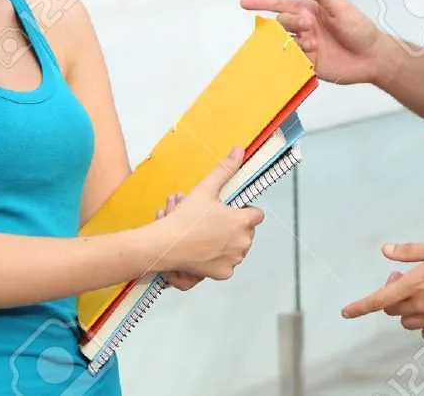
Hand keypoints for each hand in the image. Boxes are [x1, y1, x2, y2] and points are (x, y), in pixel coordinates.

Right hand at [156, 147, 263, 280]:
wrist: (165, 245)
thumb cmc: (185, 218)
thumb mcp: (205, 189)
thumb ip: (225, 170)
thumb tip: (240, 150)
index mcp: (242, 221)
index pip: (257, 214)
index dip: (244, 210)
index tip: (229, 209)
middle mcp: (243, 243)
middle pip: (247, 231)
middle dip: (234, 226)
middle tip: (213, 221)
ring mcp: (234, 260)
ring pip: (237, 247)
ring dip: (227, 242)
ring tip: (207, 234)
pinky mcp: (224, 273)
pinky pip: (227, 263)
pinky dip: (219, 258)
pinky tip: (204, 249)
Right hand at [240, 0, 383, 84]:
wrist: (371, 57)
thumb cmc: (359, 28)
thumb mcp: (341, 6)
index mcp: (309, 10)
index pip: (280, 4)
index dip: (261, 2)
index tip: (244, 2)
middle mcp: (304, 27)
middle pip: (281, 22)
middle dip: (290, 22)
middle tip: (309, 27)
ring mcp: (305, 45)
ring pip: (283, 41)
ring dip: (294, 41)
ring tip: (314, 43)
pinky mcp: (308, 63)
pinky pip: (291, 60)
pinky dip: (292, 58)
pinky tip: (305, 55)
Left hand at [340, 242, 423, 340]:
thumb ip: (409, 252)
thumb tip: (385, 250)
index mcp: (416, 283)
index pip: (380, 301)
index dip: (360, 307)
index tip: (346, 312)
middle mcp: (422, 305)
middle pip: (393, 310)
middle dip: (393, 296)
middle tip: (406, 279)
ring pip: (408, 322)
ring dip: (409, 310)